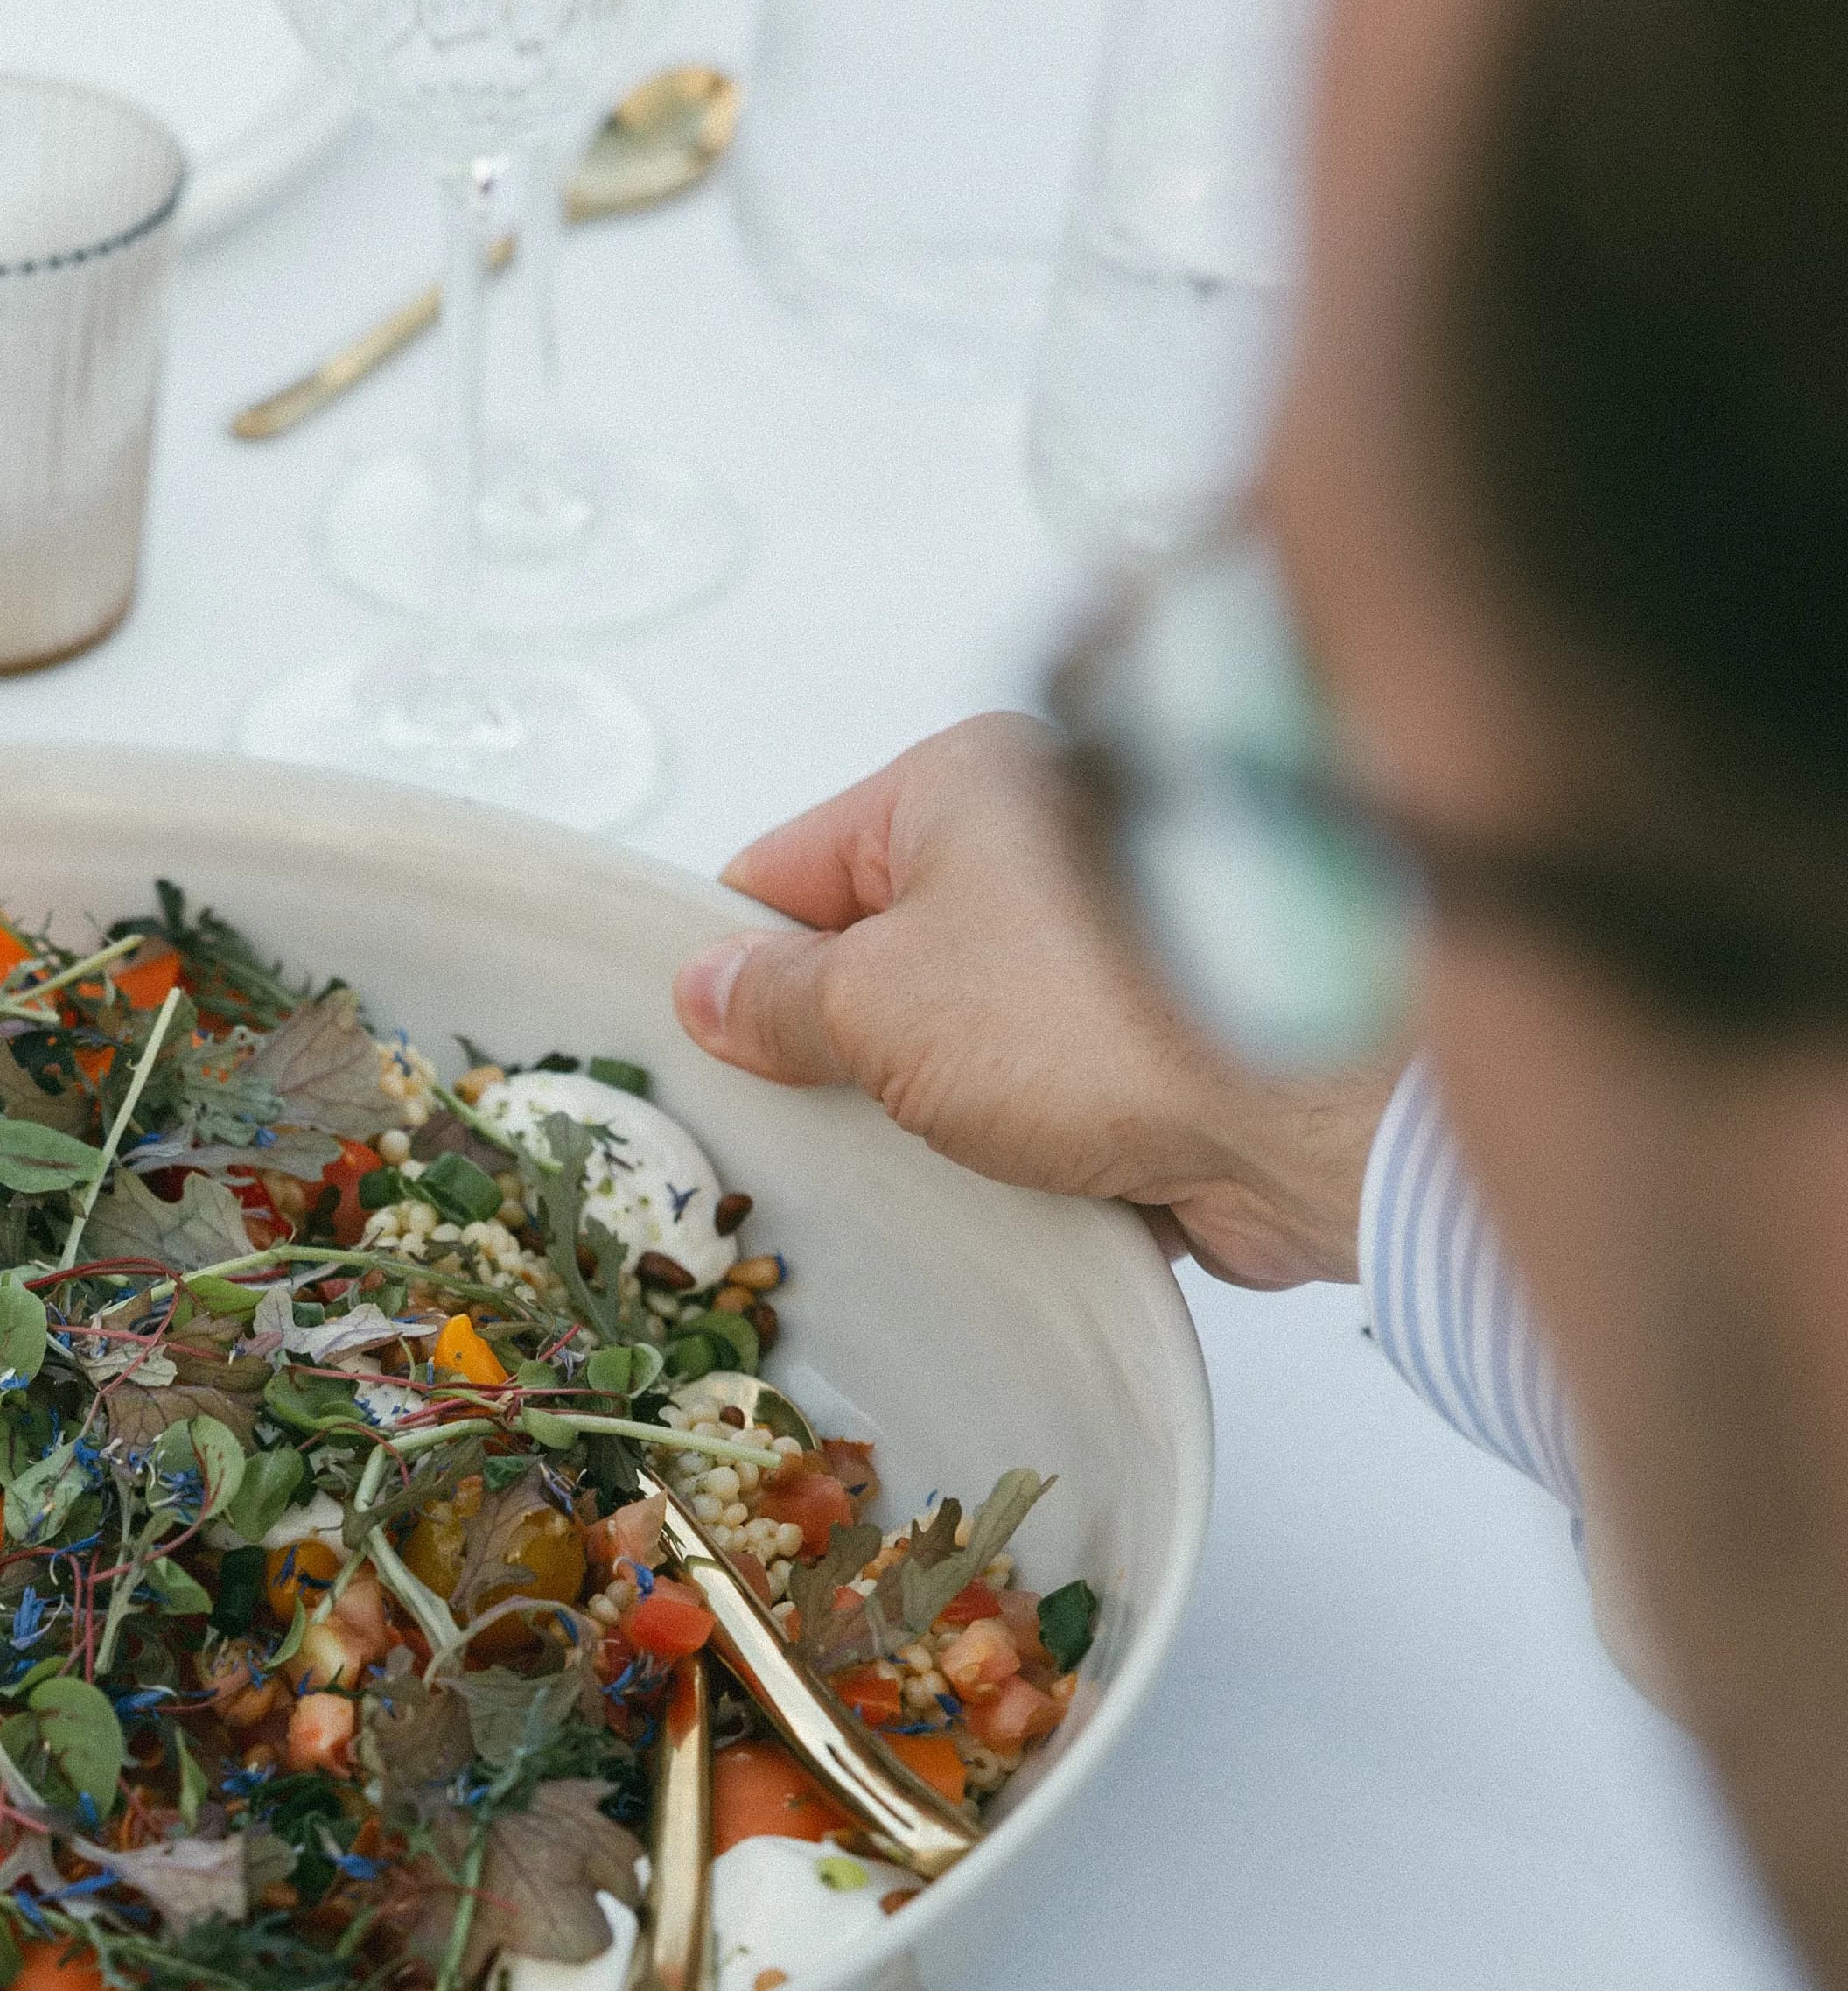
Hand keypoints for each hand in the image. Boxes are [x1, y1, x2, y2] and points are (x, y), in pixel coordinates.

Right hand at [673, 714, 1393, 1289]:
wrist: (1302, 1111)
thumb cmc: (1094, 1014)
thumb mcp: (883, 999)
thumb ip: (782, 998)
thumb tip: (710, 986)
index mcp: (964, 789)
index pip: (799, 865)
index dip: (733, 956)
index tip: (687, 1044)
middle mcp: (1045, 855)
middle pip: (883, 963)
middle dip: (834, 1054)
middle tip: (776, 1133)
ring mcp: (1104, 965)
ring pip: (965, 1053)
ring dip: (931, 1121)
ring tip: (892, 1176)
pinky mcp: (1155, 1064)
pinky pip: (1045, 1117)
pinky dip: (1017, 1164)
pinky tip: (989, 1202)